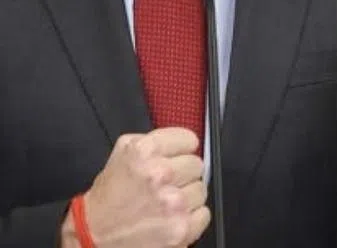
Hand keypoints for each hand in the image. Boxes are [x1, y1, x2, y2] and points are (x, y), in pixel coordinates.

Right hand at [62, 127, 208, 247]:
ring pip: (201, 189)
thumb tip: (183, 142)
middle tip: (163, 185)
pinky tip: (170, 218)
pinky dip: (191, 217)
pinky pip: (203, 214)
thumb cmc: (108, 198)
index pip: (189, 140)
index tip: (175, 158)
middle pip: (197, 165)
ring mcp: (173, 203)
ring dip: (186, 197)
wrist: (92, 235)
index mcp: (145, 151)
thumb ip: (155, 140)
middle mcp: (160, 174)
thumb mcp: (123, 153)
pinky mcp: (181, 228)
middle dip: (182, 174)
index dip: (181, 150)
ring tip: (163, 204)